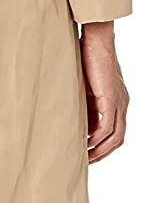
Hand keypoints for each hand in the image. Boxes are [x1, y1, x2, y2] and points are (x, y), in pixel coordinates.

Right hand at [81, 22, 128, 164]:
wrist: (96, 40)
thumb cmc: (88, 58)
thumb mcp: (86, 88)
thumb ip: (86, 106)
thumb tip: (78, 124)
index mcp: (118, 101)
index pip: (115, 132)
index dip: (103, 146)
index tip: (87, 154)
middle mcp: (123, 104)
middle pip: (118, 139)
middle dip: (103, 154)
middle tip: (86, 162)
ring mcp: (119, 102)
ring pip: (115, 137)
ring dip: (100, 151)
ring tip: (85, 158)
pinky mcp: (111, 99)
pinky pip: (107, 127)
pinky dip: (97, 139)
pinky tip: (85, 144)